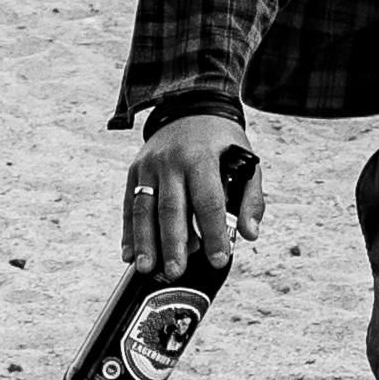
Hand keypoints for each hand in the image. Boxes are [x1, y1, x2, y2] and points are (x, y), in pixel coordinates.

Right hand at [121, 113, 262, 278]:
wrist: (190, 107)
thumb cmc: (221, 142)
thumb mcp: (245, 161)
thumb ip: (250, 199)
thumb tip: (249, 234)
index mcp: (203, 157)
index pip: (208, 201)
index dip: (213, 233)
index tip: (218, 259)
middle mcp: (172, 161)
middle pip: (172, 208)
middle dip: (174, 243)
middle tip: (176, 271)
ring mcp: (150, 165)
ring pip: (145, 208)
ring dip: (145, 241)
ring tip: (146, 268)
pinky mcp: (135, 170)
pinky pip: (130, 204)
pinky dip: (128, 231)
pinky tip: (129, 253)